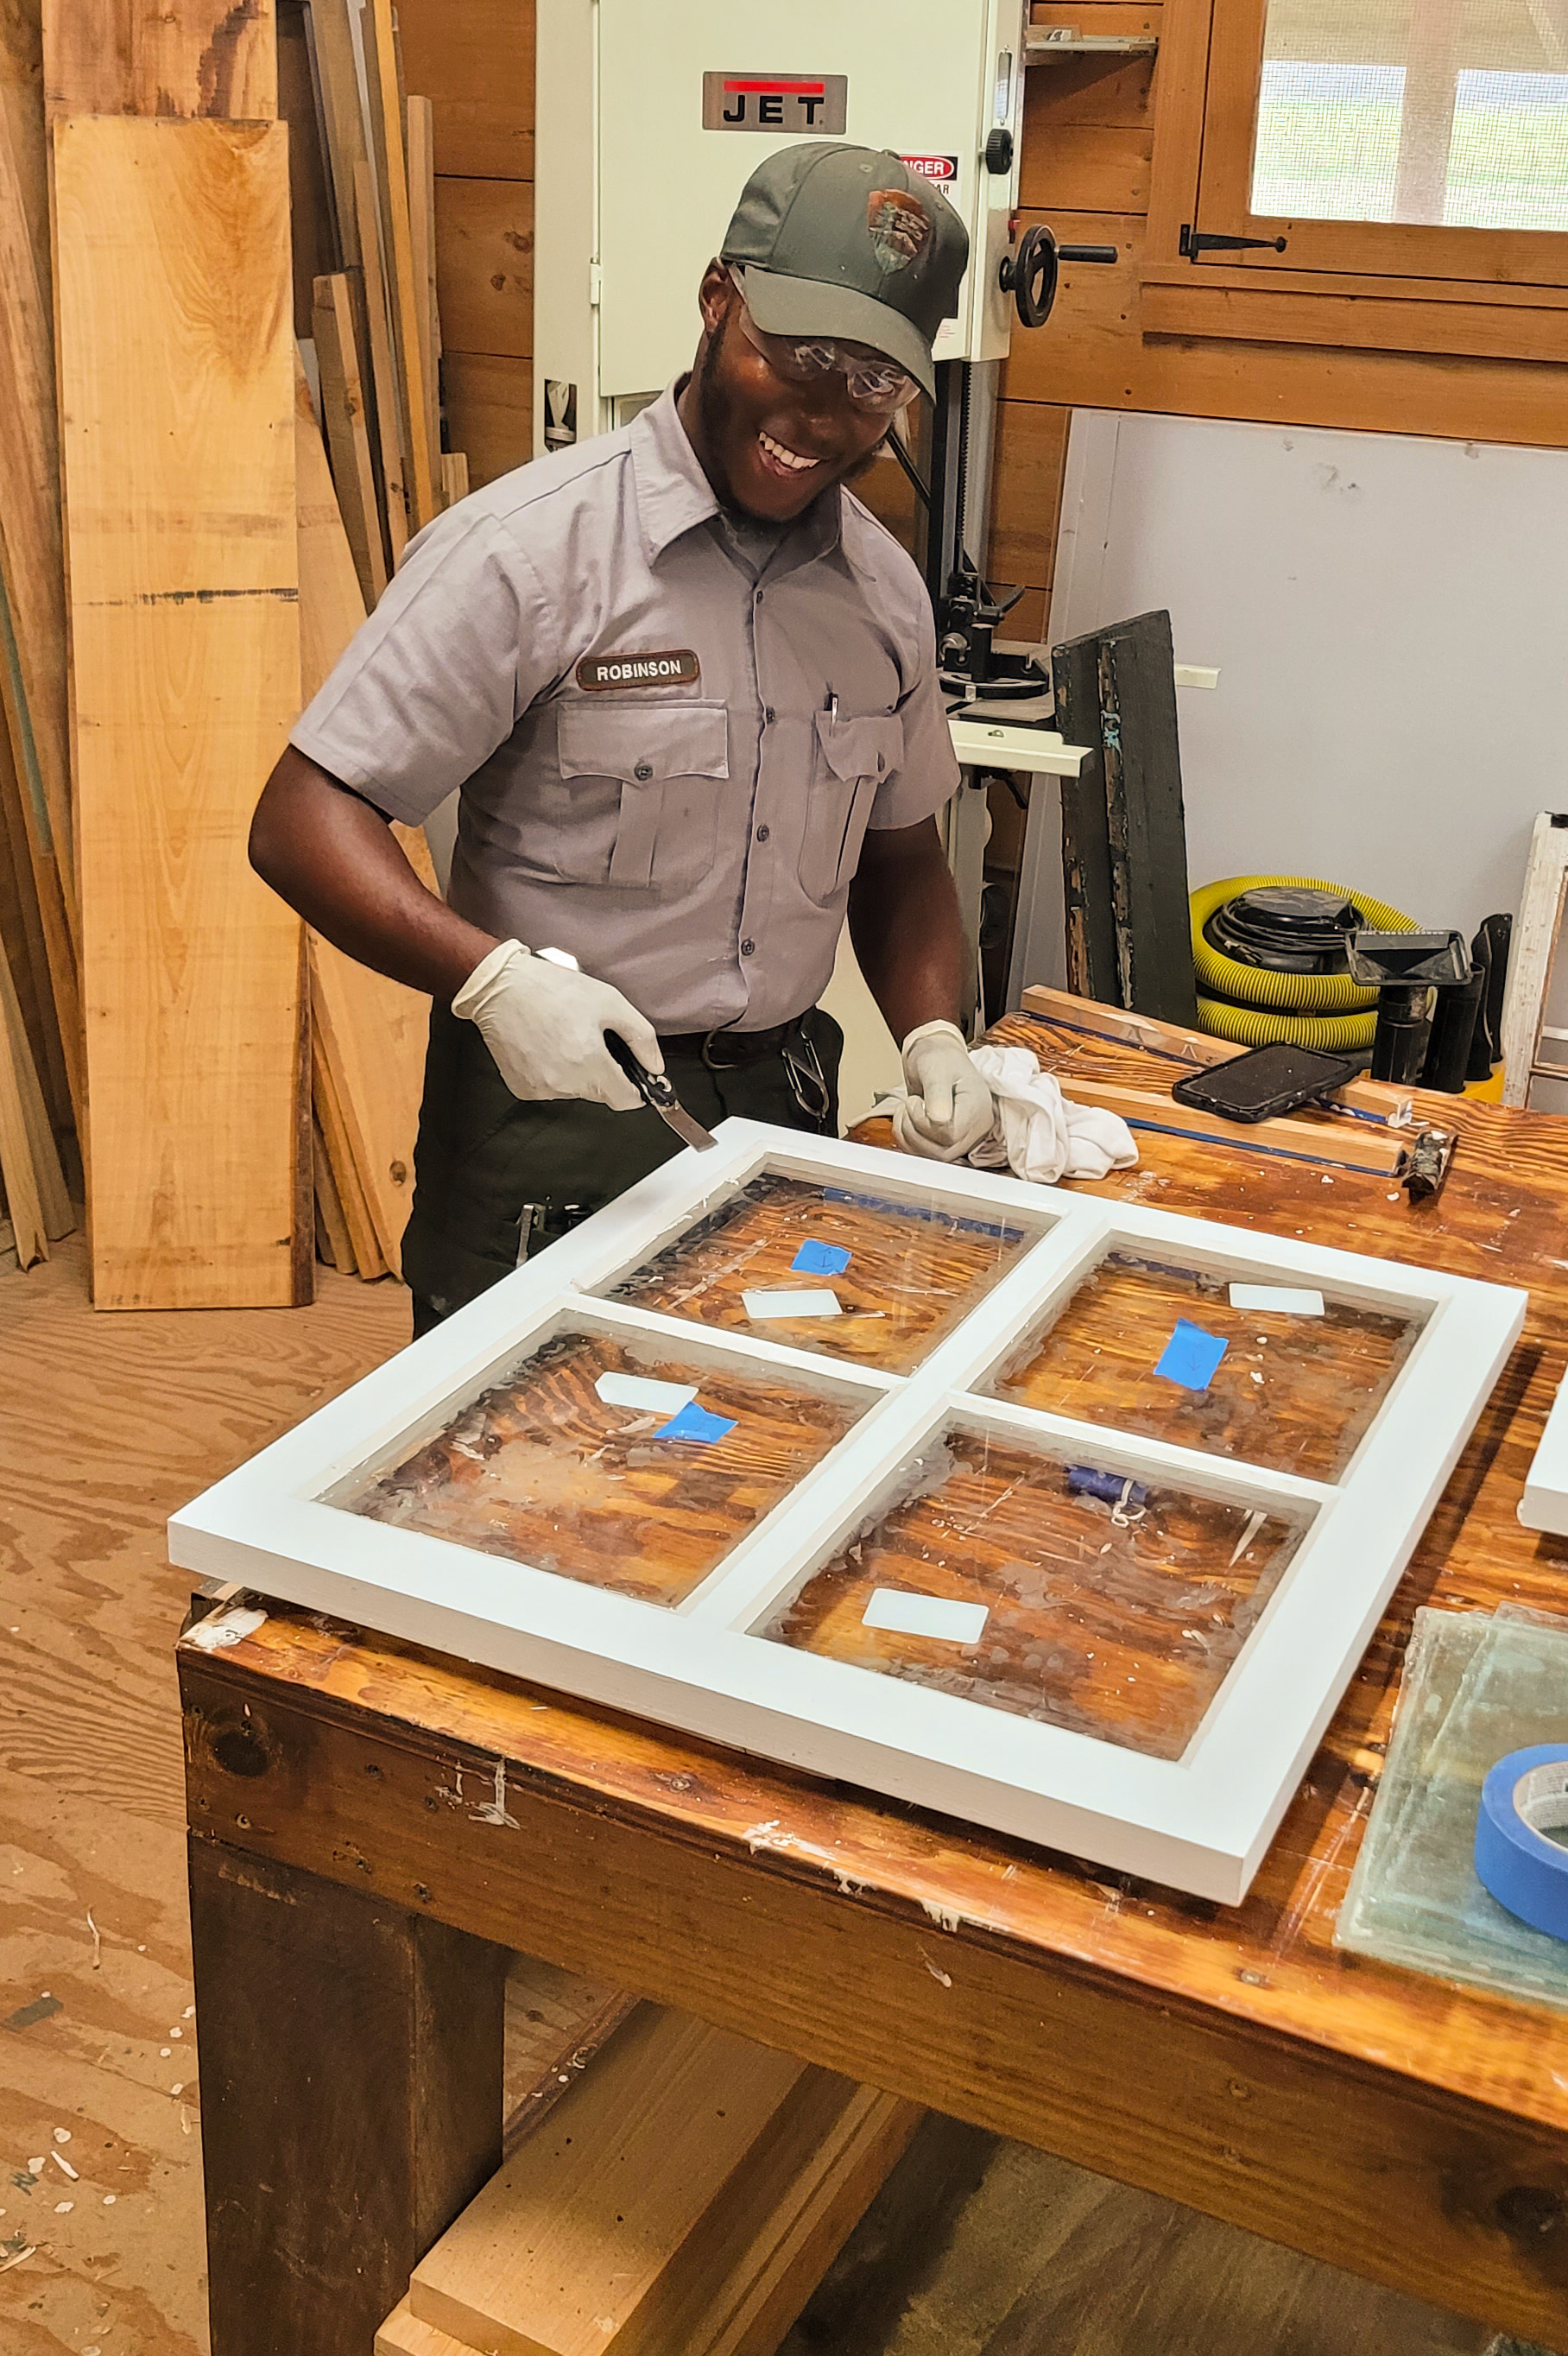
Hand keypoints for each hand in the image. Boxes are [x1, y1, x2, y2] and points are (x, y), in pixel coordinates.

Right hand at [452, 940, 662, 1111]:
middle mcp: (565, 1082)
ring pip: (575, 1091)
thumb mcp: (609, 1001)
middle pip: (601, 1094)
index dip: (636, 1089)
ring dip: (577, 1072)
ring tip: (563, 1038)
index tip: (635, 1078)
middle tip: (591, 1040)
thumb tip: (656, 1066)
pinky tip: (545, 1046)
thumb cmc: (551, 989)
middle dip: (604, 1072)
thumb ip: (641, 1037)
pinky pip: (550, 1088)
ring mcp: (541, 1088)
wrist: (499, 988)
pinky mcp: (522, 1088)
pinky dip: (553, 1073)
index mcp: (589, 1062)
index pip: (626, 1100)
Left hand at [892, 1019, 995, 1161]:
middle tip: (909, 1105)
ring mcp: (963, 1137)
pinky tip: (906, 1122)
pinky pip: (927, 1155)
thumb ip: (937, 1093)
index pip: (950, 1134)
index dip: (925, 1123)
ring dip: (909, 1136)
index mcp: (977, 1107)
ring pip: (933, 1157)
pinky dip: (908, 1142)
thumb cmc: (938, 1057)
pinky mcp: (949, 1143)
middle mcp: (975, 1127)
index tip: (915, 1102)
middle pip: (943, 1151)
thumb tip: (939, 1119)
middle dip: (914, 1130)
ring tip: (906, 1111)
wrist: (935, 1056)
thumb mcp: (936, 1067)